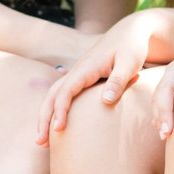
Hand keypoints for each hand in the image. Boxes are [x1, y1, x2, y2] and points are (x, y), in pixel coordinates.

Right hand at [35, 9, 173, 144]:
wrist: (131, 31)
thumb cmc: (132, 46)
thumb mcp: (129, 62)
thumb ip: (117, 81)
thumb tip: (105, 101)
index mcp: (86, 68)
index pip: (65, 91)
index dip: (60, 110)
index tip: (58, 129)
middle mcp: (77, 71)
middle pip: (52, 95)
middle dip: (43, 118)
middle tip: (40, 143)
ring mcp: (78, 75)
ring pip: (54, 95)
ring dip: (46, 116)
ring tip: (43, 141)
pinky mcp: (83, 78)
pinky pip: (63, 95)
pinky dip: (56, 110)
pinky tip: (58, 126)